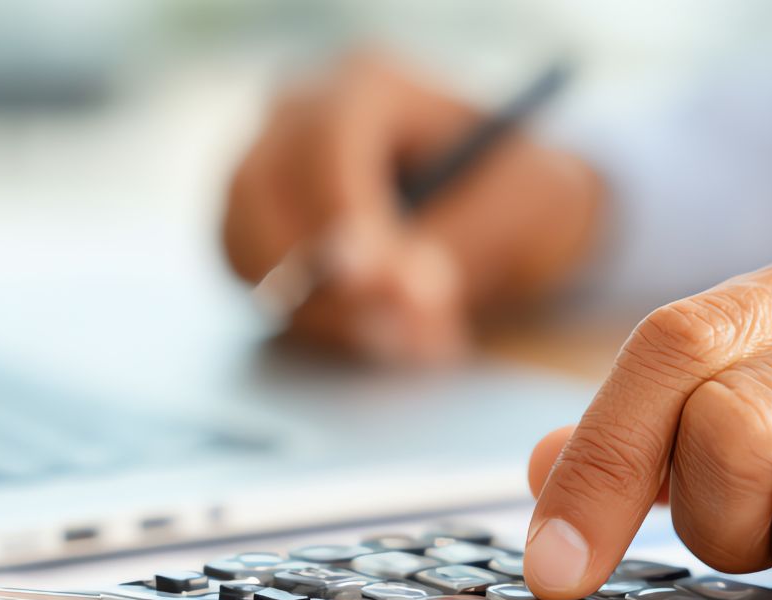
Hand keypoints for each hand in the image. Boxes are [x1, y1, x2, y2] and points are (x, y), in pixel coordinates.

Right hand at [222, 53, 602, 362]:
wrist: (510, 218)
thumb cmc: (525, 195)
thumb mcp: (524, 209)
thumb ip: (456, 241)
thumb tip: (393, 290)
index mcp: (371, 84)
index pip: (327, 141)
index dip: (344, 215)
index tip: (376, 281)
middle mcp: (299, 116)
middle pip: (260, 191)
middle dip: (325, 277)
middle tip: (399, 335)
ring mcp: (266, 170)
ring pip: (246, 247)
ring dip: (323, 313)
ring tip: (413, 344)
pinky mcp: (258, 230)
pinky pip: (253, 283)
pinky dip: (315, 323)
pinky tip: (384, 337)